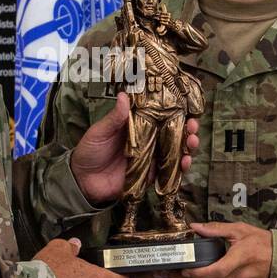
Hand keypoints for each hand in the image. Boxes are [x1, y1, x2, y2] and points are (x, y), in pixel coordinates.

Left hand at [70, 93, 198, 205]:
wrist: (83, 181)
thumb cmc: (89, 152)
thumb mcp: (100, 132)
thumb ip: (115, 118)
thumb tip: (125, 95)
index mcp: (137, 126)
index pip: (160, 116)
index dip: (175, 111)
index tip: (186, 106)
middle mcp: (147, 140)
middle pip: (173, 133)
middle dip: (187, 129)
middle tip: (193, 125)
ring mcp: (150, 157)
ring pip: (175, 151)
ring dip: (187, 146)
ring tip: (193, 142)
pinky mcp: (150, 174)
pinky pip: (169, 171)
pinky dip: (179, 167)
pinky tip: (185, 162)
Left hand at [181, 222, 272, 277]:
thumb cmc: (261, 242)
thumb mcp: (240, 230)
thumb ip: (216, 229)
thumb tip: (195, 227)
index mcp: (240, 259)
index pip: (215, 271)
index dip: (198, 273)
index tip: (184, 270)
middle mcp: (241, 276)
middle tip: (177, 273)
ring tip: (188, 273)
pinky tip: (207, 276)